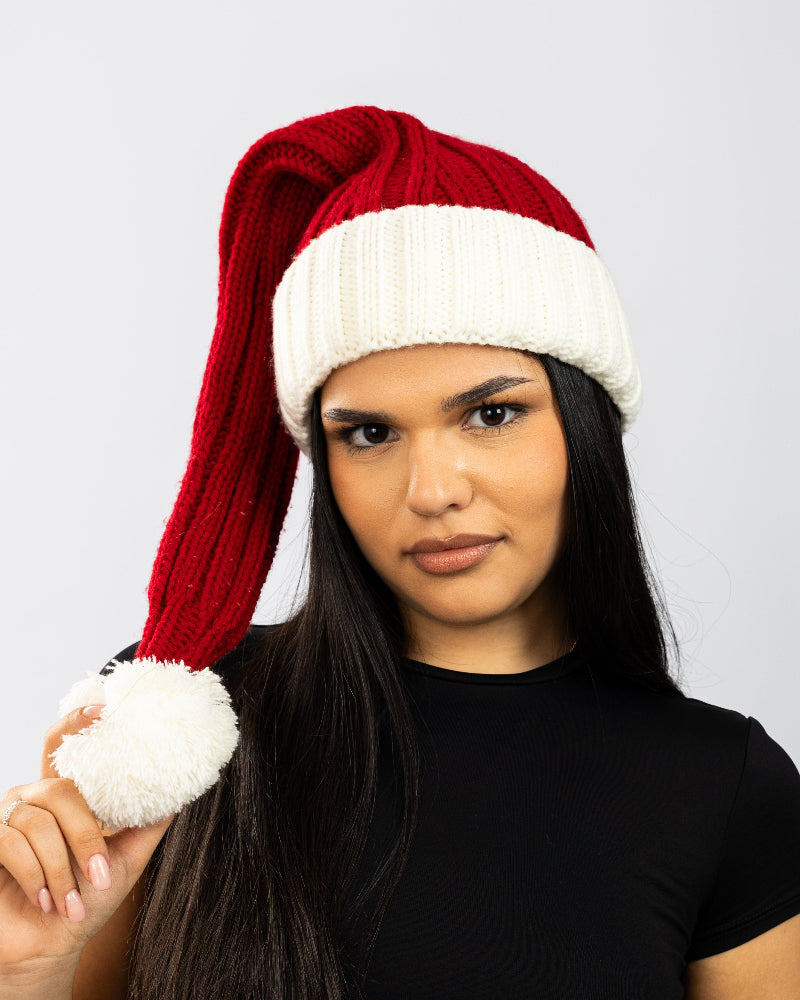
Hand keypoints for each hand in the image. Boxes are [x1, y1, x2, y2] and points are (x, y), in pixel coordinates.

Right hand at [0, 706, 170, 973]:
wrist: (48, 947)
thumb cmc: (86, 900)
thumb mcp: (126, 859)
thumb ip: (148, 823)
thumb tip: (182, 792)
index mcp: (63, 795)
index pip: (62, 745)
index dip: (76, 721)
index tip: (102, 708)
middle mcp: (31, 797)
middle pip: (60, 790)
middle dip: (85, 836)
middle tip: (101, 875)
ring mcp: (5, 818)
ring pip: (38, 823)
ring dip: (62, 868)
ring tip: (73, 900)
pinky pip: (12, 845)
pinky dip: (36, 877)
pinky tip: (48, 900)